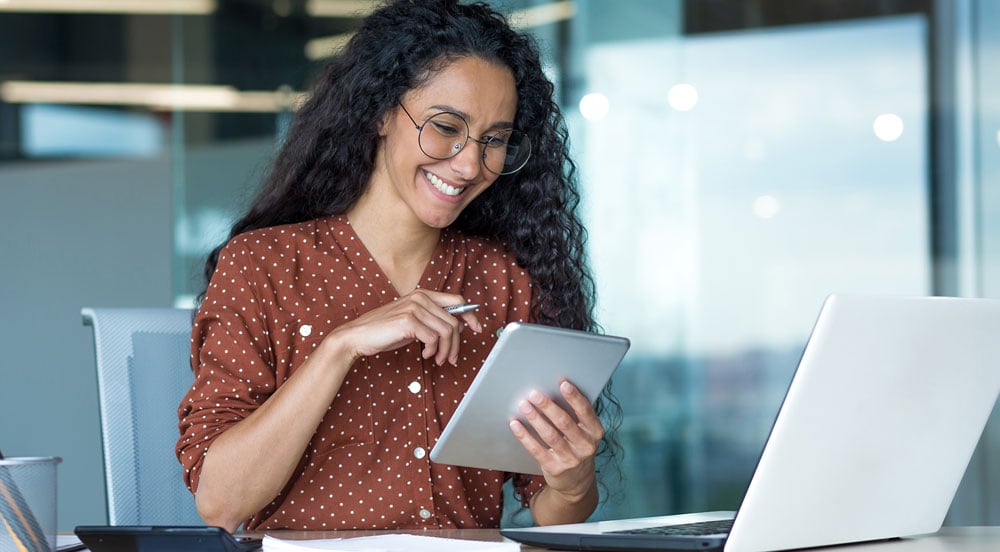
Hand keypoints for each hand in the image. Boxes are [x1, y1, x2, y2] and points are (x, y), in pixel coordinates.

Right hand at [328, 289, 481, 365]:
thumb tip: (456, 328)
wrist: (358, 336)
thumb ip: (432, 320)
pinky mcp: (408, 320)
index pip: (457, 300)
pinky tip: (424, 355)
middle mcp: (420, 297)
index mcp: (423, 295)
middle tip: (449, 358)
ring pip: (447, 331)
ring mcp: (414, 307)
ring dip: (445, 350)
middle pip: (454, 321)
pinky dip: (432, 351)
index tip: (477, 328)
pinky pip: (433, 338)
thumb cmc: (385, 331)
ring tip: (437, 359)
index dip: (471, 315)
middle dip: (455, 344)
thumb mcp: (413, 323)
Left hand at [509, 379, 602, 501]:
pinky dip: (524, 436)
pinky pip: (537, 450)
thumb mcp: (584, 432)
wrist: (577, 482)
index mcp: (595, 432)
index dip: (574, 397)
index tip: (562, 383)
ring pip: (550, 435)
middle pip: (564, 422)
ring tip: (524, 405)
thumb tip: (553, 389)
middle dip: (548, 406)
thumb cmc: (577, 446)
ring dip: (535, 418)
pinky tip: (515, 424)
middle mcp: (585, 445)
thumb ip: (575, 415)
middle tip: (534, 393)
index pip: (586, 411)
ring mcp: (571, 459)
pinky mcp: (555, 468)